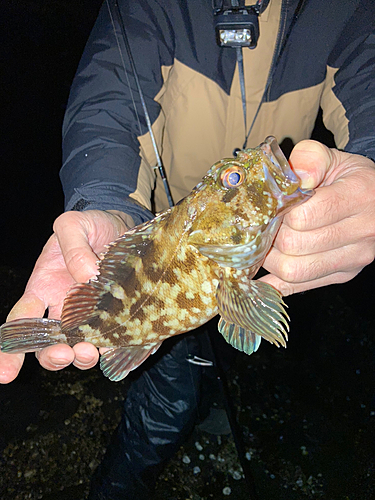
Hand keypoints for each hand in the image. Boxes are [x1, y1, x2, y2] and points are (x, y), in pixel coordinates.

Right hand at [0, 210, 129, 382]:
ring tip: (91, 352)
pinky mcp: (117, 317)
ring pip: (80, 348)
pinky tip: (119, 349)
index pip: (20, 321)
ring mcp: (91, 316)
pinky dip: (115, 351)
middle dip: (52, 356)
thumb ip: (73, 245)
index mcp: (44, 288)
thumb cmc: (92, 226)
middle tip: (65, 354)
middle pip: (48, 345)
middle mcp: (63, 309)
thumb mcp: (74, 224)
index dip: (9, 350)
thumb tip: (86, 277)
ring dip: (82, 357)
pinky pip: (114, 341)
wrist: (123, 225)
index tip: (6, 373)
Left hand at [261, 140, 374, 294]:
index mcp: (359, 196)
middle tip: (263, 224)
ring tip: (264, 242)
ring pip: (294, 271)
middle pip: (295, 245)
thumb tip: (293, 180)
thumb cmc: (347, 177)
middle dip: (271, 235)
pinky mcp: (343, 275)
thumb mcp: (331, 158)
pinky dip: (274, 284)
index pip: (304, 216)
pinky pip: (299, 287)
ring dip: (269, 259)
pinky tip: (260, 274)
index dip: (280, 211)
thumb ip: (309, 159)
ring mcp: (354, 259)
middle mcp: (362, 232)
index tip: (273, 204)